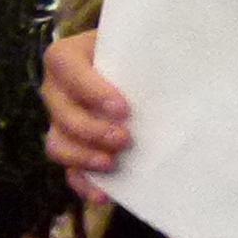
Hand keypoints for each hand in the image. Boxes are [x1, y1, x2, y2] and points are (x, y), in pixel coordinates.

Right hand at [42, 29, 129, 201]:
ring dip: (83, 157)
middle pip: (61, 113)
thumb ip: (144, 49)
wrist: (128, 66)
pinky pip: (68, 170)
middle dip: (91, 130)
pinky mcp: (71, 147)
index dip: (90, 90)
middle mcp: (56, 90)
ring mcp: (59, 121)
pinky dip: (83, 184)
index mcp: (66, 58)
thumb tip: (181, 62)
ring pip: (57, 144)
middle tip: (124, 138)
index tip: (122, 107)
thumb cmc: (132, 50)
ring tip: (112, 163)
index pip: (66, 69)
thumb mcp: (133, 42)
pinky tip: (103, 195)